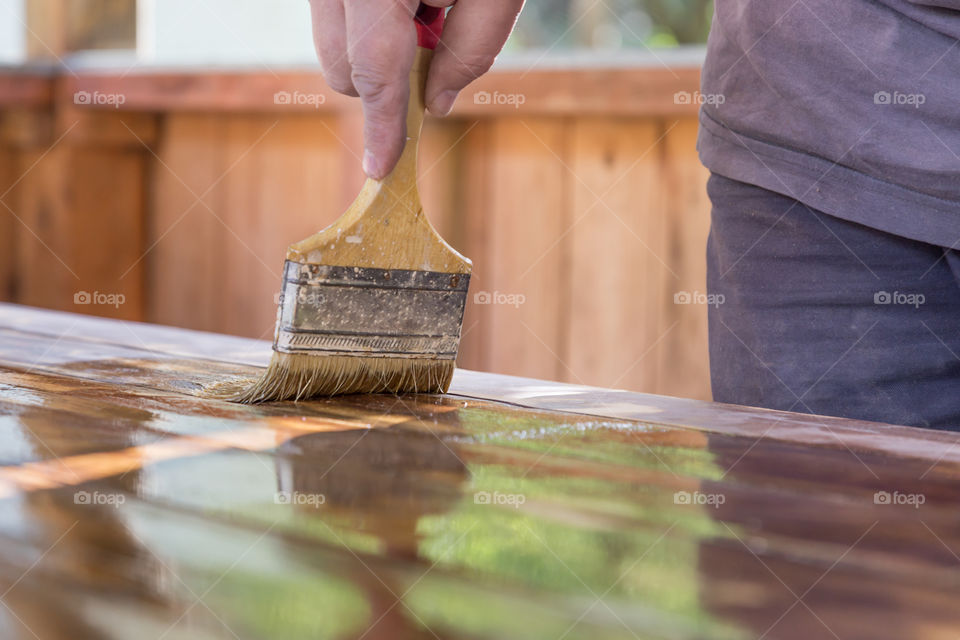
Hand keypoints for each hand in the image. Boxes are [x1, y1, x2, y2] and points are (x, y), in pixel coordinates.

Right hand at [309, 0, 523, 178]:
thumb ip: (473, 47)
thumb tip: (435, 103)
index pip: (374, 70)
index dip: (382, 125)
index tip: (380, 168)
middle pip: (342, 68)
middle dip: (386, 79)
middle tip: (438, 33)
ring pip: (331, 46)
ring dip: (377, 48)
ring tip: (425, 2)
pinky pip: (332, 20)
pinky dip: (367, 24)